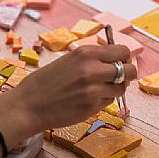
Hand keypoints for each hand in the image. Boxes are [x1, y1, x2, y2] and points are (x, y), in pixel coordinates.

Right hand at [14, 45, 136, 134]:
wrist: (29, 104)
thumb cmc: (46, 80)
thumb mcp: (70, 59)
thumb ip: (92, 58)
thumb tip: (116, 59)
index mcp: (86, 52)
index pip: (122, 51)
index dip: (124, 57)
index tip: (121, 61)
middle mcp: (92, 68)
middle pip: (129, 69)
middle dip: (128, 73)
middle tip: (120, 76)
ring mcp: (94, 89)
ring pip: (122, 87)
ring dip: (116, 88)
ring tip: (101, 88)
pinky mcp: (92, 106)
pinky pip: (110, 101)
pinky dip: (105, 99)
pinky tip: (90, 98)